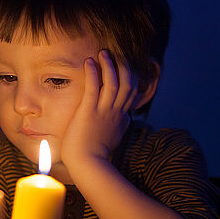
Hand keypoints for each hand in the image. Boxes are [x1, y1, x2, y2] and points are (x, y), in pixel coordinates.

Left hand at [61, 50, 137, 166]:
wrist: (87, 165)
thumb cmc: (94, 155)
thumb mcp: (113, 138)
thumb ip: (119, 127)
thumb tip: (125, 121)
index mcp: (120, 118)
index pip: (132, 93)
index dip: (131, 77)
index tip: (127, 67)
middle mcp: (115, 112)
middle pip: (128, 84)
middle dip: (124, 67)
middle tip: (116, 55)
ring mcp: (103, 111)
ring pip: (114, 82)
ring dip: (109, 65)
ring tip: (103, 53)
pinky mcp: (89, 111)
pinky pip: (94, 88)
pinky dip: (93, 73)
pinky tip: (90, 62)